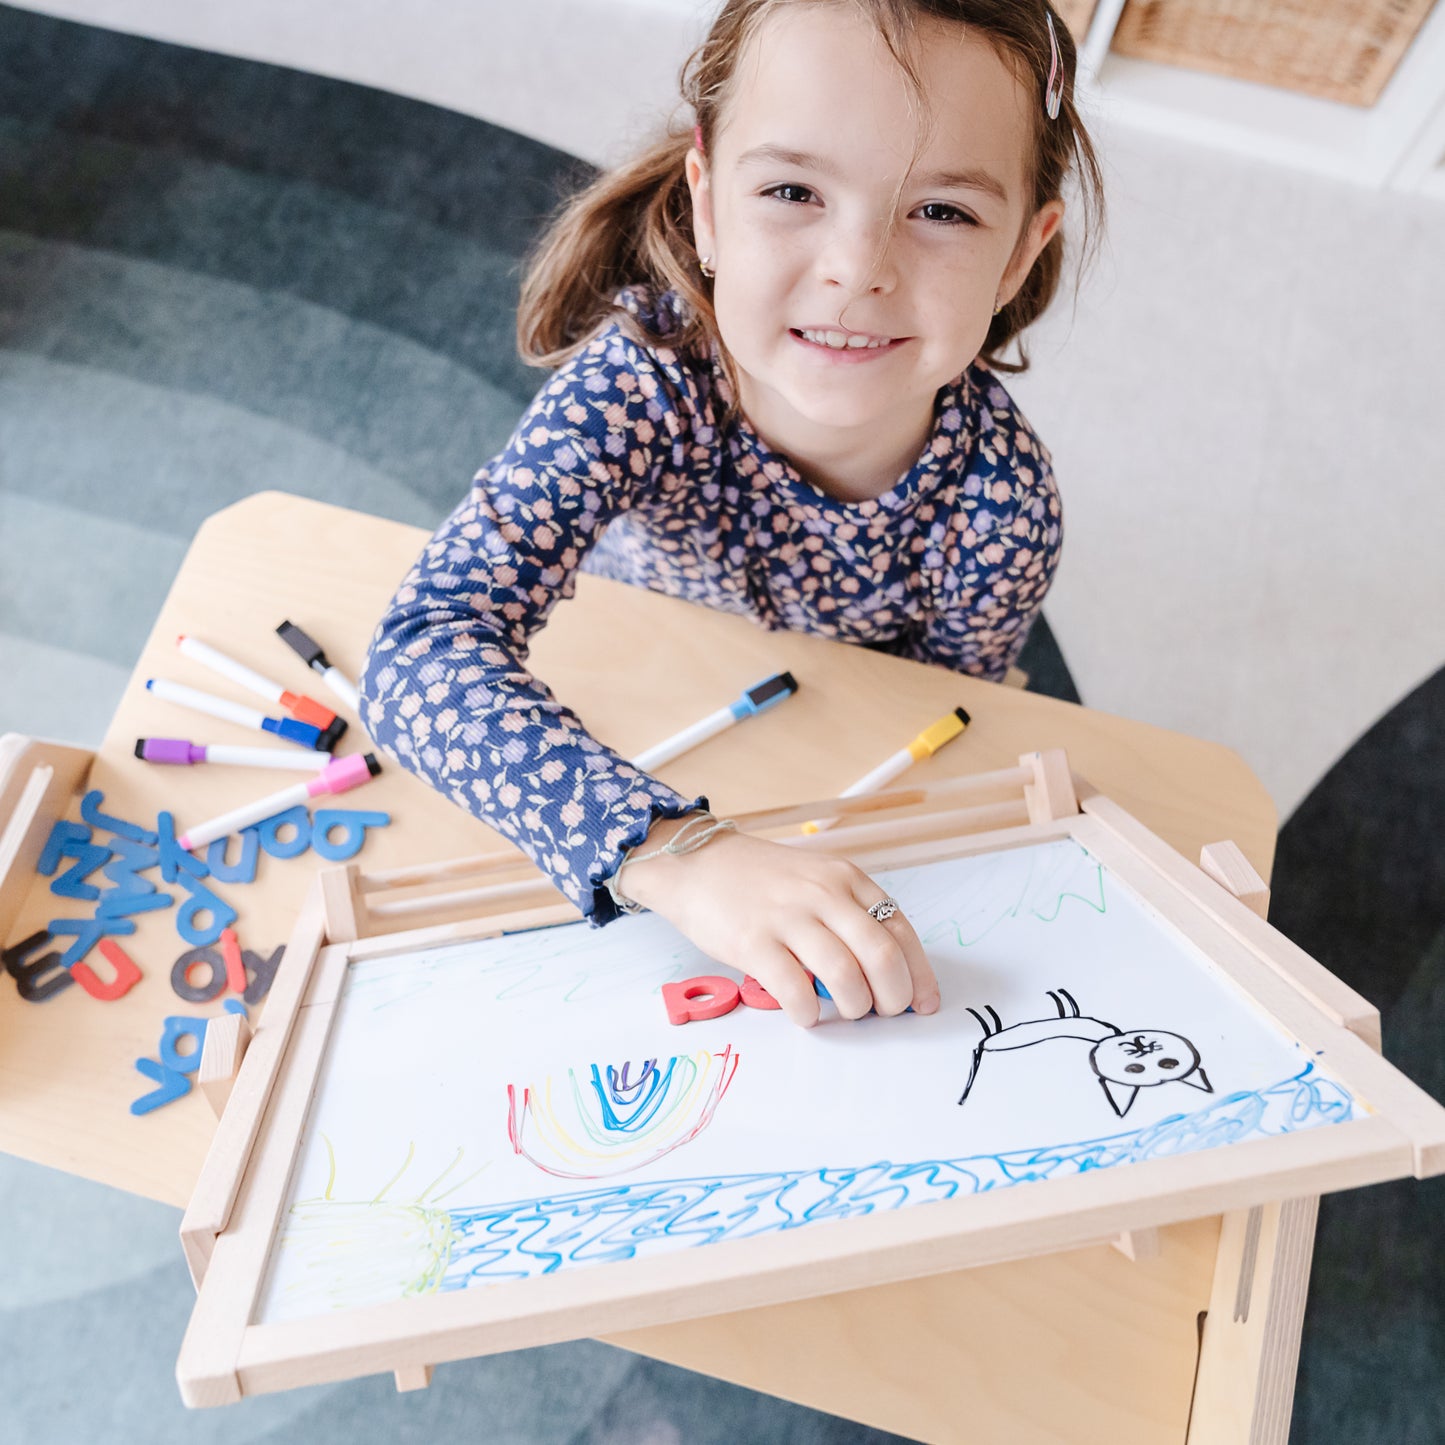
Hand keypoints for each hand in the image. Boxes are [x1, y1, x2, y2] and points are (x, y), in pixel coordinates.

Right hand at [620, 820, 940, 1027]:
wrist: (695, 862)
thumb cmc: (759, 879)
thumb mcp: (815, 879)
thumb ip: (848, 914)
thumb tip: (884, 972)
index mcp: (846, 879)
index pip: (900, 930)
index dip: (919, 975)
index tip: (923, 1003)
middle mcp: (823, 894)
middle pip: (881, 956)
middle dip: (893, 998)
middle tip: (883, 1013)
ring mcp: (788, 917)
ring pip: (845, 976)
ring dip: (854, 1007)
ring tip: (845, 1013)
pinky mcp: (753, 942)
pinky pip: (794, 991)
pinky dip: (809, 1013)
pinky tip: (806, 1015)